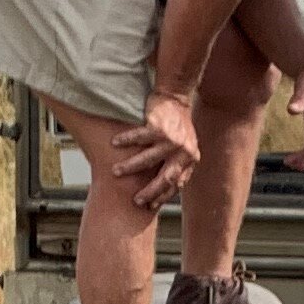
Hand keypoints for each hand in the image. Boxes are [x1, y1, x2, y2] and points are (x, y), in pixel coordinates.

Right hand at [116, 87, 199, 210]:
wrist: (177, 97)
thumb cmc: (177, 123)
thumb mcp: (186, 146)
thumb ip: (178, 163)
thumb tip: (168, 186)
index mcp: (190, 159)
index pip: (176, 183)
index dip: (163, 196)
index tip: (150, 205)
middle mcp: (182, 152)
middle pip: (165, 178)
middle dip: (150, 191)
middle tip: (136, 200)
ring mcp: (171, 140)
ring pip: (147, 159)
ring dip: (130, 167)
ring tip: (115, 172)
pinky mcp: (158, 127)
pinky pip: (138, 137)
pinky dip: (125, 140)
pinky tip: (114, 144)